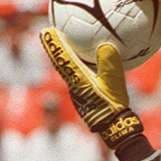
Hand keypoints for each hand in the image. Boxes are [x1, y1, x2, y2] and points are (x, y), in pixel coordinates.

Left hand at [39, 30, 141, 149]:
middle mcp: (74, 86)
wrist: (114, 129)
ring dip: (66, 58)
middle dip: (56, 48)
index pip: (62, 59)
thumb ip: (109, 64)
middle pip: (61, 63)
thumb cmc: (113, 107)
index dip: (54, 44)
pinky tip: (88, 66)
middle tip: (50, 34)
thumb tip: (105, 46)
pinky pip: (79, 78)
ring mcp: (78, 93)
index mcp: (78, 80)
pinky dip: (79, 68)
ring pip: (69, 72)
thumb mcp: (114, 84)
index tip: (46, 31)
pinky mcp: (84, 98)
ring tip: (68, 46)